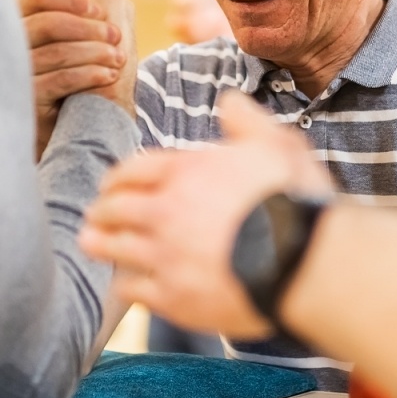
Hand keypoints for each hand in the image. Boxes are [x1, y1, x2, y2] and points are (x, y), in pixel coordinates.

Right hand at [22, 0, 136, 158]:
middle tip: (117, 36)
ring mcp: (14, 73)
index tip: (99, 11)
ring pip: (56, 52)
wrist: (62, 131)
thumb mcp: (73, 41)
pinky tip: (109, 76)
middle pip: (47, 21)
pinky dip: (89, 75)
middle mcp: (9, 44)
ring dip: (94, 52)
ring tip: (117, 58)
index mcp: (18, 21)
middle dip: (88, 27)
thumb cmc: (70, 79)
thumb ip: (72, 9)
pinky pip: (59, 80)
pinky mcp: (25, 100)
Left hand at [80, 92, 333, 338]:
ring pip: (115, 248)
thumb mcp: (277, 143)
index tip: (111, 183)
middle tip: (95, 214)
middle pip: (115, 208)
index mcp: (186, 172)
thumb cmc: (295, 199)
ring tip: (92, 243)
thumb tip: (228, 100)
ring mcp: (166, 256)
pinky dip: (125, 283)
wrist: (304, 261)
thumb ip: (247, 121)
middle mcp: (166, 211)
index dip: (119, 176)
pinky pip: (133, 289)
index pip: (134, 169)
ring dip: (100, 243)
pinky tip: (125, 283)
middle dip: (103, 209)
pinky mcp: (174, 297)